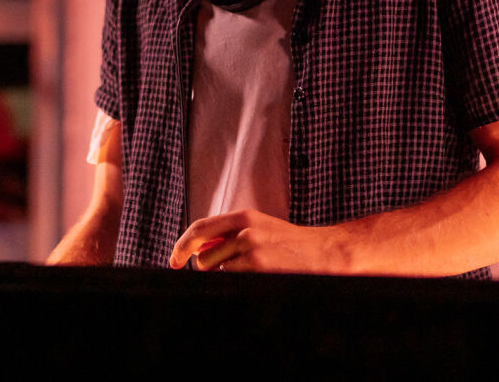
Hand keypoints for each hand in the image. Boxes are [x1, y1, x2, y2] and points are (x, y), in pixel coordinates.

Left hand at [169, 209, 345, 272]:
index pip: (200, 228)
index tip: (174, 261)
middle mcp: (244, 229)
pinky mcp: (258, 267)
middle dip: (207, 269)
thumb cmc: (291, 244)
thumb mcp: (261, 229)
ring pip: (218, 271)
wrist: (324, 253)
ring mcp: (251, 248)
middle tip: (225, 271)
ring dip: (229, 275)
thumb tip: (199, 249)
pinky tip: (264, 275)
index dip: (182, 245)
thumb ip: (231, 234)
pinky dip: (243, 281)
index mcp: (244, 216)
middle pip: (204, 256)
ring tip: (256, 269)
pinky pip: (234, 280)